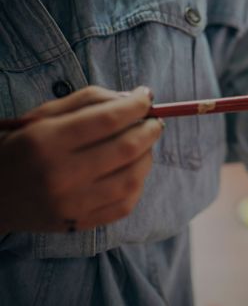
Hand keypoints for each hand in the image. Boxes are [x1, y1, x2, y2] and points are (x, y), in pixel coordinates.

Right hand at [0, 86, 162, 232]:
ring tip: (145, 144)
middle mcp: (60, 175)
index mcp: (46, 141)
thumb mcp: (41, 116)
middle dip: (150, 130)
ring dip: (148, 156)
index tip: (147, 97)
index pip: (107, 119)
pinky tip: (133, 170)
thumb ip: (87, 102)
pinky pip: (126, 204)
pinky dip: (138, 182)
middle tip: (154, 121)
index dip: (136, 106)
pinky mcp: (81, 224)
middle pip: (126, 148)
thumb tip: (134, 99)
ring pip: (133, 177)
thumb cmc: (19, 148)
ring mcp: (73, 205)